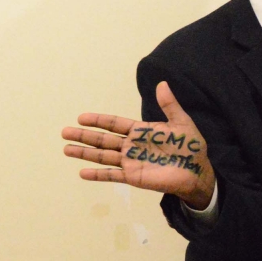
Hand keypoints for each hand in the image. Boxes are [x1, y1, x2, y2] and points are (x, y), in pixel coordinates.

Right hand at [62, 81, 215, 209]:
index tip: (81, 118)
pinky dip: (98, 175)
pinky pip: (112, 175)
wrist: (197, 171)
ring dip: (85, 153)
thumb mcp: (181, 123)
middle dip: (84, 136)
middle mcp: (132, 146)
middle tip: (64, 132)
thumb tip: (162, 83)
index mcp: (141, 131)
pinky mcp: (133, 177)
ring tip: (66, 149)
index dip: (98, 120)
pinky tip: (82, 173)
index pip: (115, 124)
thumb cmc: (190, 147)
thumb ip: (169, 105)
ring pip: (103, 156)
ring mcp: (131, 161)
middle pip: (103, 139)